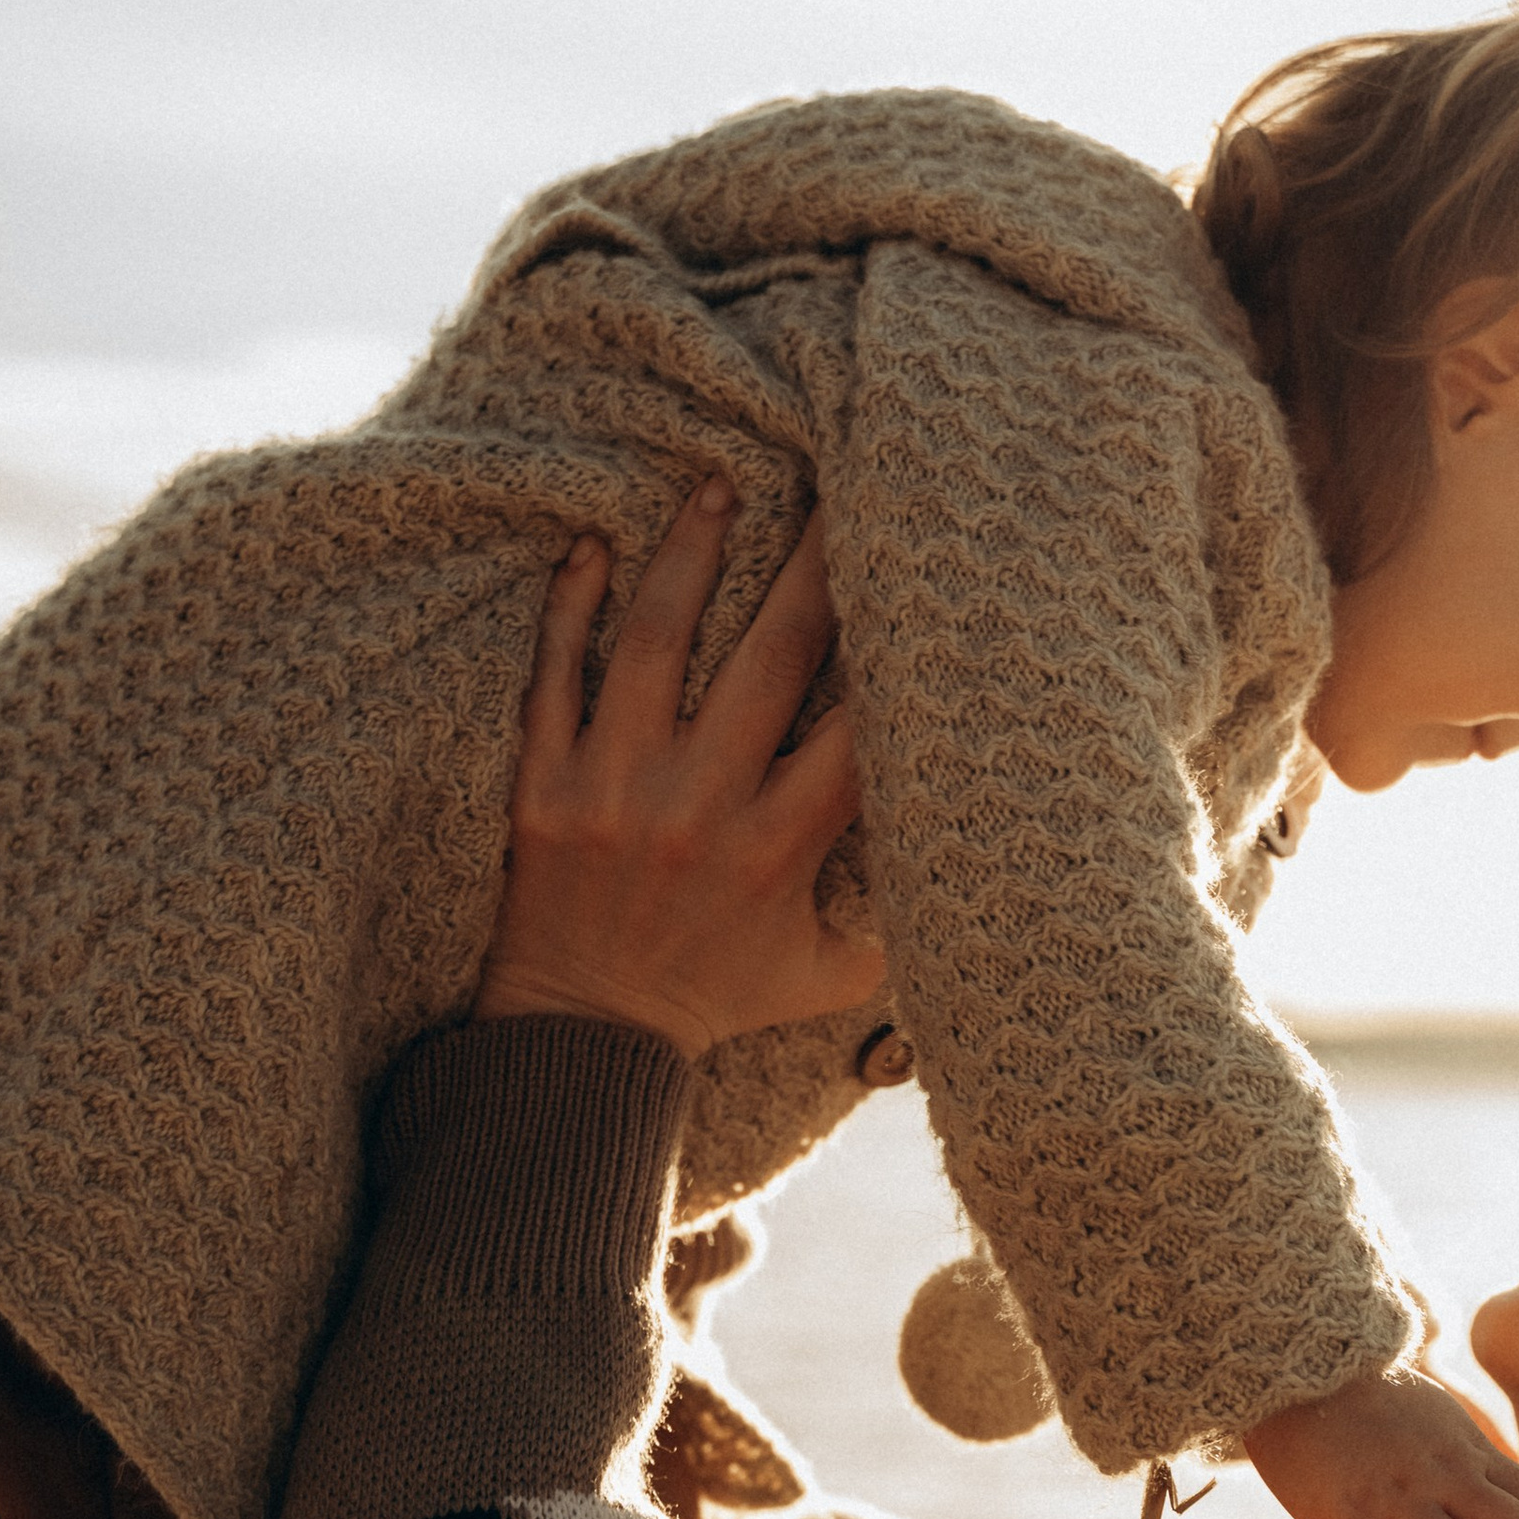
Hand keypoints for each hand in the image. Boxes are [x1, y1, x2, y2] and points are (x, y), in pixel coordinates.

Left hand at [474, 480, 887, 1057]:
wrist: (582, 1039)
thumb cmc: (715, 999)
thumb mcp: (825, 977)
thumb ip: (900, 929)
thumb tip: (975, 869)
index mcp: (777, 851)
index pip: (855, 728)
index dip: (894, 646)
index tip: (922, 577)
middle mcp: (699, 809)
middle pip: (770, 658)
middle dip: (813, 564)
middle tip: (839, 480)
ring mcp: (615, 791)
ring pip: (657, 643)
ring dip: (691, 555)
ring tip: (719, 486)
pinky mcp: (543, 787)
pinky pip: (553, 677)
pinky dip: (569, 608)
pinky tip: (591, 546)